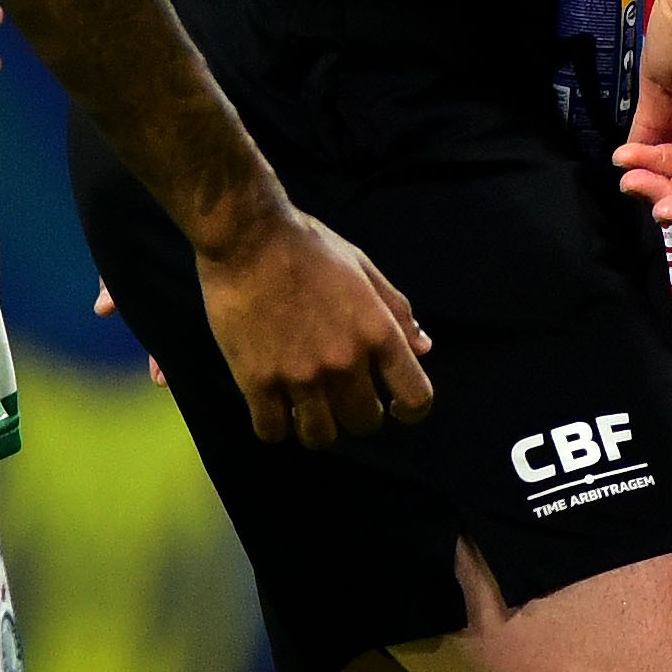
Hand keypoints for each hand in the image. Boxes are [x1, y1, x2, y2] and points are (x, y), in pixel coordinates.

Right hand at [196, 206, 433, 443]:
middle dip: (357, 415)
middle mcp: (344, 361)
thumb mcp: (364, 269)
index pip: (416, 397)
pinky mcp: (256, 380)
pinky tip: (273, 409)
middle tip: (341, 400)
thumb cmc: (309, 246)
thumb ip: (395, 311)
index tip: (396, 407)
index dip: (411, 411)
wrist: (248, 235)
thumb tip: (423, 348)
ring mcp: (299, 375)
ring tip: (306, 409)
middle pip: (364, 424)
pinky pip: (271, 430)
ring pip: (319, 436)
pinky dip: (275, 427)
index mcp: (377, 332)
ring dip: (316, 427)